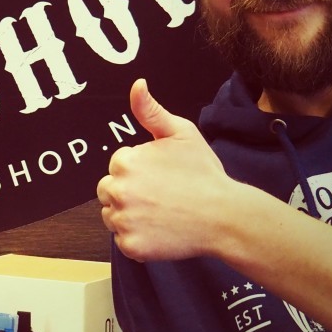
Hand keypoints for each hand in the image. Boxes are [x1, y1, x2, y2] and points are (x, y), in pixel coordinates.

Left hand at [97, 78, 229, 261]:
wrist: (224, 216)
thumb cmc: (204, 173)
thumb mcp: (181, 133)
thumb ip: (151, 111)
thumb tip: (137, 85)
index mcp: (125, 162)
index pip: (118, 165)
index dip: (141, 170)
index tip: (162, 176)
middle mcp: (118, 191)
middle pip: (107, 191)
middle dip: (128, 192)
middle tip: (160, 196)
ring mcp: (123, 221)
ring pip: (112, 216)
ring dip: (129, 215)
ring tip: (161, 212)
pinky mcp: (131, 246)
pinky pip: (123, 241)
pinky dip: (138, 238)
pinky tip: (161, 230)